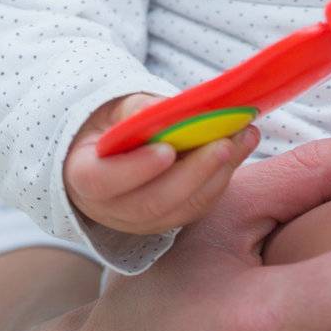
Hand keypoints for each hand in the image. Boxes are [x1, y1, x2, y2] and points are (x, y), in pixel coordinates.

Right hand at [63, 92, 259, 233]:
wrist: (110, 151)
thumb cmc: (111, 124)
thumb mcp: (112, 109)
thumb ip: (134, 109)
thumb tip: (157, 110)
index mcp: (84, 176)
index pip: (103, 181)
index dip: (136, 170)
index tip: (167, 150)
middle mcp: (110, 208)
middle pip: (152, 203)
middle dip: (194, 173)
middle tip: (225, 143)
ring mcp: (138, 221)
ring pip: (180, 209)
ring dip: (218, 174)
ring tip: (245, 137)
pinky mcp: (166, 220)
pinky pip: (195, 207)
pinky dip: (220, 179)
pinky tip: (240, 148)